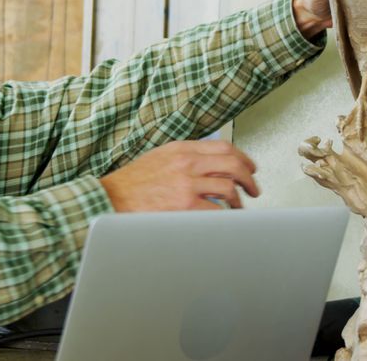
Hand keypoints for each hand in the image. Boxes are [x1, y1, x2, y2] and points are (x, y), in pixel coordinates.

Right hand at [99, 140, 258, 211]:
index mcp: (181, 149)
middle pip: (232, 164)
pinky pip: (216, 210)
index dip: (243, 158)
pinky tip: (225, 219)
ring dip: (239, 200)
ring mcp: (187, 184)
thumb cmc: (132, 182)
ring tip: (240, 207)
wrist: (111, 198)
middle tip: (254, 188)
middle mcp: (186, 163)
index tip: (249, 167)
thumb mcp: (159, 157)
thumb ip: (184, 157)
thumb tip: (211, 164)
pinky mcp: (185, 206)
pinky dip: (225, 215)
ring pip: (228, 187)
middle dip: (249, 177)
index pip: (223, 147)